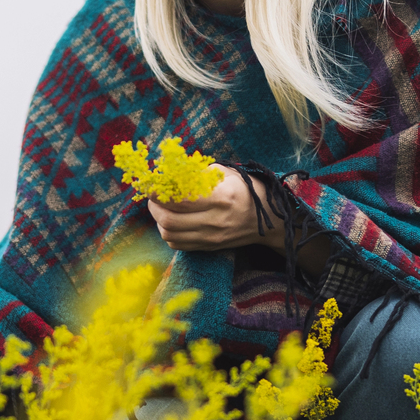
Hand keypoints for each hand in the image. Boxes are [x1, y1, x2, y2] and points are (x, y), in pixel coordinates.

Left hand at [146, 164, 275, 252]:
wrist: (268, 219)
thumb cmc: (244, 188)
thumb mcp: (224, 173)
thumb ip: (195, 172)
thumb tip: (167, 172)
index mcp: (221, 197)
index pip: (179, 198)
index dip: (159, 191)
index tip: (151, 184)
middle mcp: (215, 220)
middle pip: (169, 219)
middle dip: (154, 206)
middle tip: (153, 195)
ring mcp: (212, 237)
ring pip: (170, 234)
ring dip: (158, 220)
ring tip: (160, 208)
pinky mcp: (209, 247)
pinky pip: (177, 245)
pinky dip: (168, 233)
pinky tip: (171, 221)